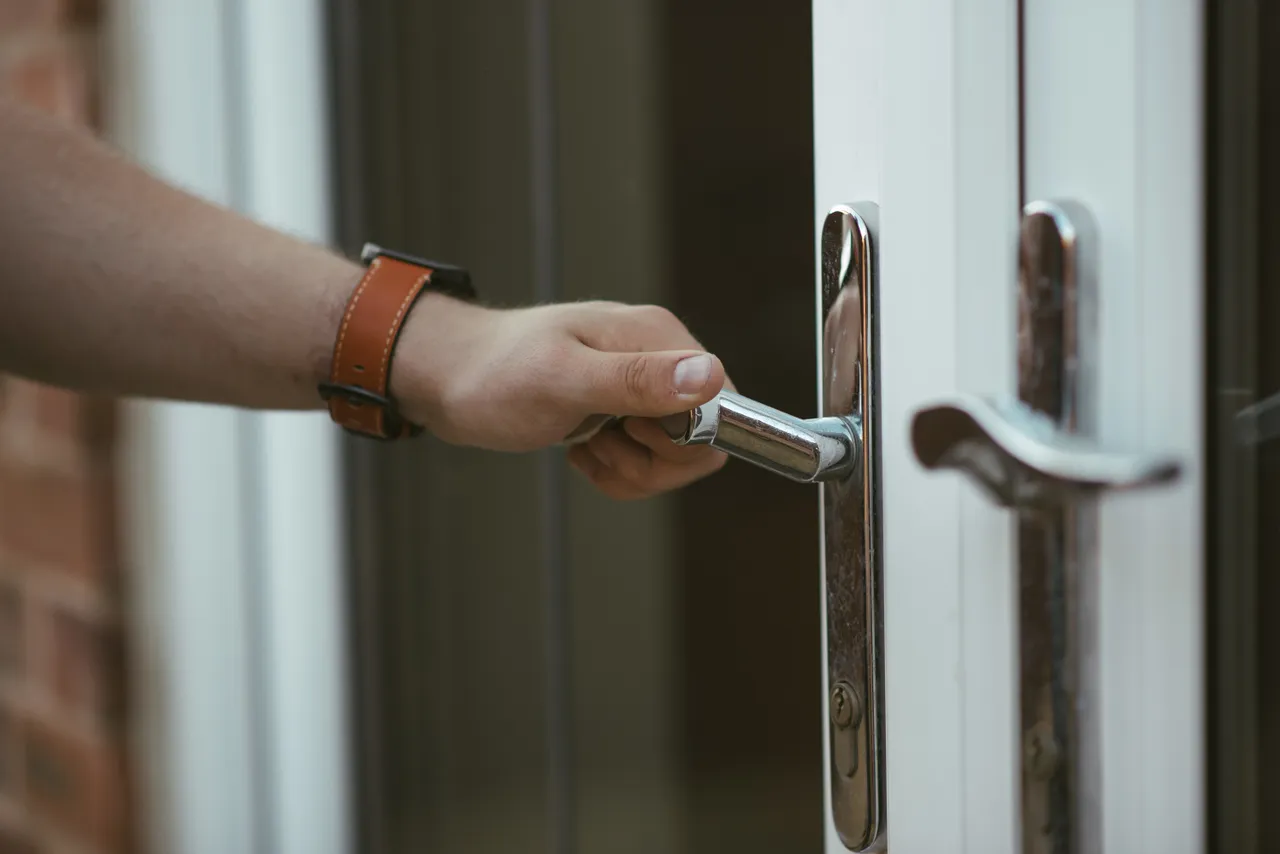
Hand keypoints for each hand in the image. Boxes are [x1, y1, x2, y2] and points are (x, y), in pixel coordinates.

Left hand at [392, 296, 729, 496]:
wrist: (448, 378)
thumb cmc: (495, 374)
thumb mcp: (564, 381)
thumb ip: (637, 380)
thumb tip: (709, 378)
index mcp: (658, 338)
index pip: (723, 405)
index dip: (685, 439)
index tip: (632, 433)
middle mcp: (658, 359)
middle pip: (702, 440)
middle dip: (652, 463)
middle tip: (601, 441)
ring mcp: (640, 387)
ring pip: (674, 459)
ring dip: (629, 469)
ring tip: (584, 443)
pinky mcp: (622, 412)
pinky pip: (646, 463)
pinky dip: (615, 471)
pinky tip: (580, 450)